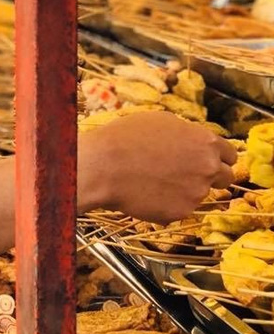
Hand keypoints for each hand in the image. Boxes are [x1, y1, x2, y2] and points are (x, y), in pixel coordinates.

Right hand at [79, 111, 236, 223]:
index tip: (206, 162)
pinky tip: (147, 195)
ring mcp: (197, 193)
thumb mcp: (161, 121)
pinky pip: (179, 209)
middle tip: (185, 176)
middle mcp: (208, 168)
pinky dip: (167, 205)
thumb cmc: (125, 139)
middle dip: (209, 177)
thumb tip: (190, 140)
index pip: (229, 155)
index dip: (217, 158)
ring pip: (199, 195)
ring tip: (154, 183)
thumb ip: (186, 133)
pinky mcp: (181, 212)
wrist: (104, 167)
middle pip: (224, 177)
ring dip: (184, 191)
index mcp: (207, 142)